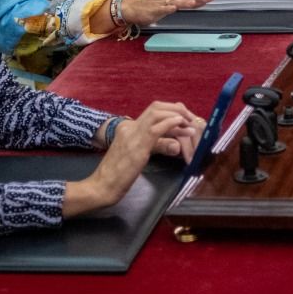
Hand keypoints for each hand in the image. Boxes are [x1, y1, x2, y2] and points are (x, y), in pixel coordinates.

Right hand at [65, 101, 203, 215]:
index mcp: (127, 127)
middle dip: (176, 109)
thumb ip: (155, 146)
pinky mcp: (136, 146)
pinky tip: (180, 125)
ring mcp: (132, 134)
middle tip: (190, 119)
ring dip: (177, 115)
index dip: (171, 111)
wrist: (102, 186)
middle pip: (156, 107)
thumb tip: (175, 144)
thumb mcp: (138, 155)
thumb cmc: (118, 175)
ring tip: (190, 124)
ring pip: (157, 113)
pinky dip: (171, 123)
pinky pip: (156, 128)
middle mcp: (129, 127)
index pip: (153, 111)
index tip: (184, 119)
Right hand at [119, 0, 213, 26]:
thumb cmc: (150, 5)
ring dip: (185, 1)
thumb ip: (181, 1)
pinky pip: (160, 8)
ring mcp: (159, 2)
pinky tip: (173, 8)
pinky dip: (167, 8)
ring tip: (195, 3)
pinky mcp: (152, 9)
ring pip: (174, 0)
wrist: (130, 8)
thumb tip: (197, 2)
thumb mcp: (167, 2)